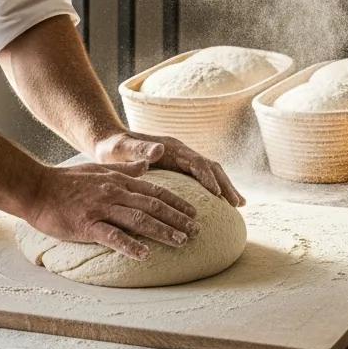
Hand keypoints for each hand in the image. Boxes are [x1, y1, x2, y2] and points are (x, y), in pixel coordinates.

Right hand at [25, 160, 200, 259]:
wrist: (35, 188)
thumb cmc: (66, 181)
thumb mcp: (98, 169)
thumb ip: (124, 169)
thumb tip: (147, 165)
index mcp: (118, 180)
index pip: (155, 190)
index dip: (177, 202)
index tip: (194, 213)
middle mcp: (114, 192)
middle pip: (153, 205)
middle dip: (177, 218)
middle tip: (197, 231)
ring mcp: (101, 208)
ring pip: (139, 219)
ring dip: (162, 231)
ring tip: (180, 242)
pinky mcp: (86, 224)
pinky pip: (112, 236)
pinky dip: (130, 245)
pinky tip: (145, 255)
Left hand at [93, 131, 244, 207]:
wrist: (108, 142)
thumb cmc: (113, 147)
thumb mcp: (122, 148)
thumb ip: (139, 149)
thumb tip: (159, 149)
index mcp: (170, 147)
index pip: (195, 162)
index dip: (207, 177)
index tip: (217, 194)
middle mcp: (180, 152)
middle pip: (210, 167)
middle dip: (225, 184)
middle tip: (238, 203)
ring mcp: (181, 160)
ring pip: (210, 173)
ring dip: (224, 187)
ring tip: (238, 205)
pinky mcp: (179, 169)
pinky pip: (201, 179)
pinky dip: (214, 190)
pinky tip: (221, 204)